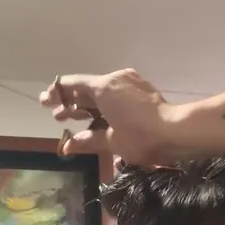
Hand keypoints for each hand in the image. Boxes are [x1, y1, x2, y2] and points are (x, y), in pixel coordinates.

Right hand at [40, 69, 181, 164]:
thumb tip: (69, 145)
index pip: (72, 84)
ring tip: (75, 119)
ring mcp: (130, 83)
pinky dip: (104, 105)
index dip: (56, 94)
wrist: (178, 131)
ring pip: (102, 92)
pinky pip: (116, 95)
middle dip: (71, 103)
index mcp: (103, 88)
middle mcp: (115, 79)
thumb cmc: (141, 137)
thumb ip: (87, 140)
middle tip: (57, 117)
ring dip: (87, 105)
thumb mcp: (111, 141)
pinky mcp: (142, 90)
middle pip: (86, 88)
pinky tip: (100, 119)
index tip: (46, 103)